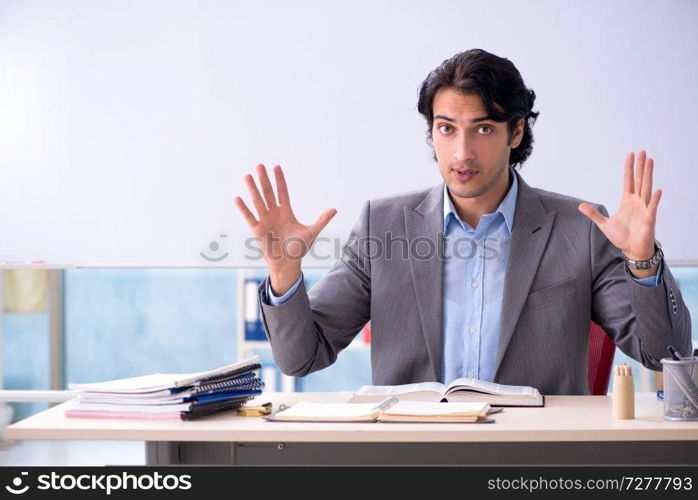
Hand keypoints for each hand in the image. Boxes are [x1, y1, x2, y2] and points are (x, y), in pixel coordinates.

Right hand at [235, 164, 336, 291]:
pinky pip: (249, 217)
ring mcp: (265, 220)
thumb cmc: (298, 248)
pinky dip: (243, 208)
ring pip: (258, 201)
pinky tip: (238, 198)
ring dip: (252, 189)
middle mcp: (274, 213)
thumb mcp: (311, 233)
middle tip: (260, 165)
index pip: (282, 192)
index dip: (279, 180)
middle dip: (264, 179)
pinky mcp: (257, 230)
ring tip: (247, 176)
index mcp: (286, 212)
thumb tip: (334, 209)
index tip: (276, 166)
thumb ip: (321, 220)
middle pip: (268, 193)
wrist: (287, 263)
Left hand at [578, 150, 660, 266]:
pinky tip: (657, 190)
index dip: (629, 168)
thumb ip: (594, 214)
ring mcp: (644, 209)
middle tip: (642, 151)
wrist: (632, 250)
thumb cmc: (622, 237)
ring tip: (650, 162)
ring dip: (648, 175)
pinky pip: (652, 208)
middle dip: (640, 166)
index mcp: (627, 201)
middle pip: (640, 180)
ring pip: (647, 189)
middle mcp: (637, 202)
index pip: (629, 181)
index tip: (631, 155)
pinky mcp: (649, 219)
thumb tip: (580, 206)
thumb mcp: (604, 224)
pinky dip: (654, 200)